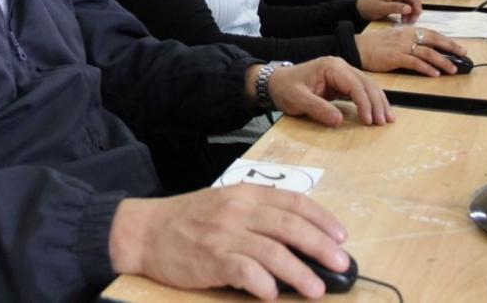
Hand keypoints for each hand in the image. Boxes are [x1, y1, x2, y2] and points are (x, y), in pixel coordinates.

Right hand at [109, 185, 350, 298]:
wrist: (145, 230)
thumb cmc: (189, 220)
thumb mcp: (226, 204)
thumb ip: (258, 216)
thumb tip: (299, 239)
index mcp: (246, 194)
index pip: (294, 201)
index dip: (322, 218)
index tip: (342, 235)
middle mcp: (238, 210)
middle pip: (290, 225)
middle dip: (321, 245)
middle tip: (341, 263)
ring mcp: (224, 234)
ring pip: (273, 251)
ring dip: (300, 272)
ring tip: (317, 289)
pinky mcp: (210, 258)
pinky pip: (244, 270)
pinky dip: (263, 282)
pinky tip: (273, 293)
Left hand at [250, 57, 393, 126]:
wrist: (275, 82)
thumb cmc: (285, 88)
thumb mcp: (298, 99)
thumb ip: (318, 109)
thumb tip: (339, 120)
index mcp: (331, 67)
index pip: (355, 84)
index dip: (364, 103)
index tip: (368, 120)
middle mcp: (340, 66)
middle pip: (366, 83)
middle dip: (377, 103)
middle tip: (383, 122)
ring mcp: (342, 73)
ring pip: (368, 85)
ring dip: (379, 102)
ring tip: (387, 119)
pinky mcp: (342, 82)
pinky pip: (362, 90)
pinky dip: (372, 101)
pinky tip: (379, 112)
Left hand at [355, 0, 421, 22]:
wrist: (360, 9)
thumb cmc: (368, 7)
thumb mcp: (381, 8)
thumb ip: (395, 7)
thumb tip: (409, 8)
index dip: (416, 3)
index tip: (417, 13)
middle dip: (415, 9)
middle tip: (413, 20)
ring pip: (411, 4)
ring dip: (412, 13)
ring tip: (408, 22)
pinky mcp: (396, 3)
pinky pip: (406, 8)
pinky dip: (408, 14)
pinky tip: (405, 20)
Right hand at [355, 25, 466, 76]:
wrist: (357, 48)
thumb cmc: (374, 45)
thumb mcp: (394, 38)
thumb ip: (409, 41)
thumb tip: (424, 50)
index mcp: (407, 30)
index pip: (432, 33)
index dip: (447, 40)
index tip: (458, 47)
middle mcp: (406, 36)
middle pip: (434, 40)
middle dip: (450, 48)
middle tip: (463, 55)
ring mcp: (401, 46)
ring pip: (427, 53)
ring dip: (442, 61)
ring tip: (452, 69)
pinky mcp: (395, 57)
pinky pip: (415, 63)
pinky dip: (427, 68)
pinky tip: (434, 74)